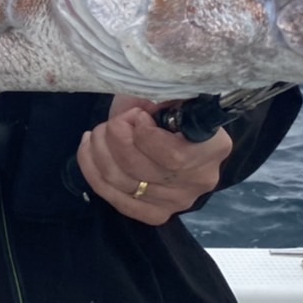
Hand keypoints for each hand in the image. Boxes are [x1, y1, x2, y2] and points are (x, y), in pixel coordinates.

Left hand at [76, 95, 231, 224]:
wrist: (169, 126)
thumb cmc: (166, 103)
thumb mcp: (164, 90)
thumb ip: (156, 97)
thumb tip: (139, 110)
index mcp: (213, 147)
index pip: (173, 156)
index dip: (144, 135)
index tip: (135, 114)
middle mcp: (200, 180)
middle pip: (141, 170)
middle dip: (114, 139)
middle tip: (112, 122)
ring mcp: (178, 201)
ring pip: (123, 183)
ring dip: (99, 152)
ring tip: (98, 132)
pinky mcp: (156, 213)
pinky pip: (116, 199)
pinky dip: (93, 171)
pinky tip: (90, 149)